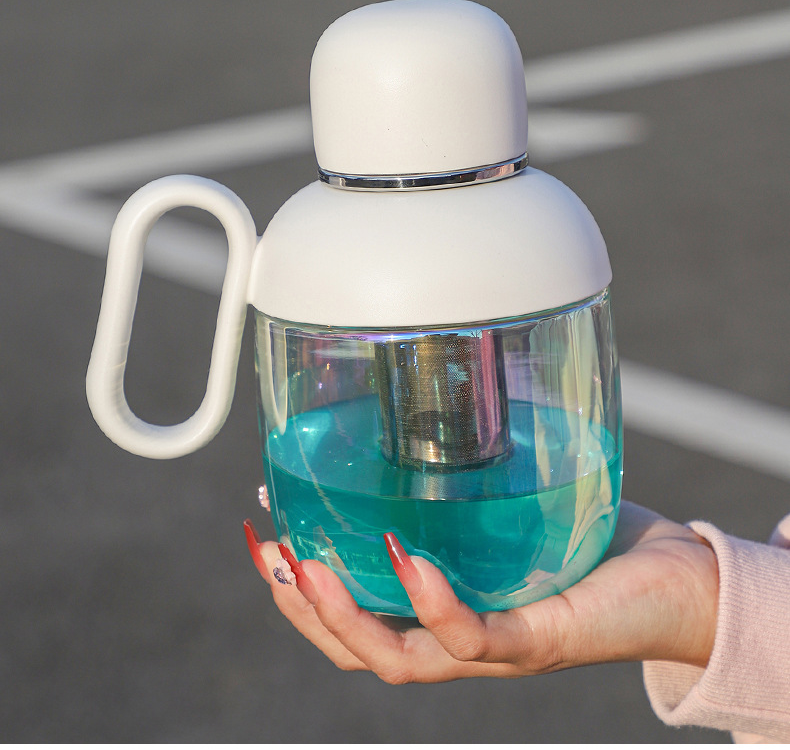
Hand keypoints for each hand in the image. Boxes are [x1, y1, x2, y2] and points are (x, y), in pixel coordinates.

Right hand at [243, 501, 718, 683]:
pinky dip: (431, 602)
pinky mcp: (538, 642)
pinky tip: (406, 558)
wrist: (678, 579)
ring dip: (341, 616)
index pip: (355, 614)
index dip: (299, 588)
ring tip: (306, 566)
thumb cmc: (594, 537)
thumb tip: (425, 408)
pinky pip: (472, 637)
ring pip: (397, 658)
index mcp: (444, 610)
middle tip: (270, 554)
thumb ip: (468, 473)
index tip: (266, 533)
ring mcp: (495, 650)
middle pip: (357, 648)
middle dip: (301, 609)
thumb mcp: (513, 499)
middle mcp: (459, 641)